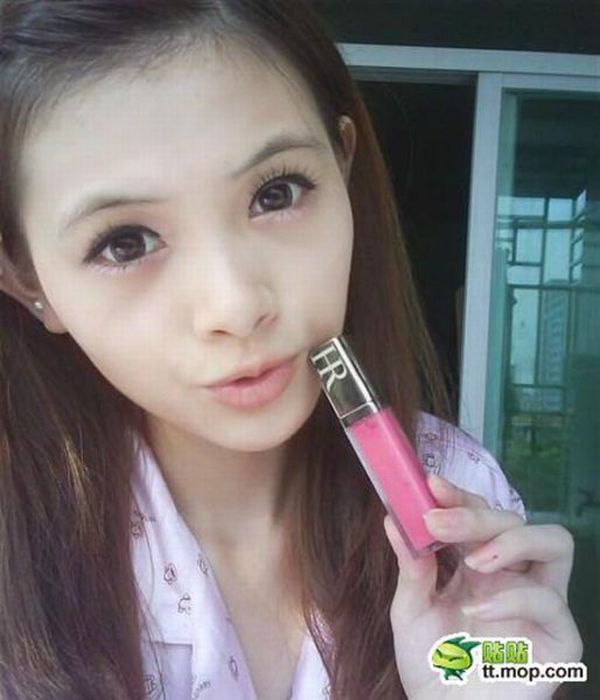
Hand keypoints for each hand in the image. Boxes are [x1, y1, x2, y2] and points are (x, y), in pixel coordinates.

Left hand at [383, 474, 582, 699]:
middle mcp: (514, 575)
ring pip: (555, 543)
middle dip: (476, 515)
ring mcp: (540, 602)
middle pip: (514, 521)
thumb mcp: (410, 610)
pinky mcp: (559, 637)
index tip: (431, 485)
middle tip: (438, 521)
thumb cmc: (432, 663)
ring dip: (512, 541)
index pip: (480, 516)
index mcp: (479, 563)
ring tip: (474, 560)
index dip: (460, 497)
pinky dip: (514, 597)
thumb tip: (393, 518)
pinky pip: (551, 601)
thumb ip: (410, 568)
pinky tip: (479, 609)